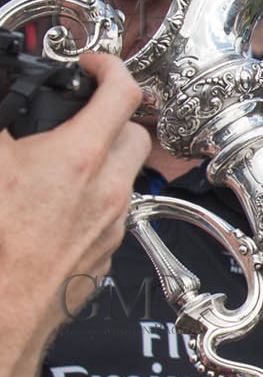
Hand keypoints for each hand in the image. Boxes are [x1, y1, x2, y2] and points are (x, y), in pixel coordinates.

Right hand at [0, 51, 149, 344]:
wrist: (4, 311)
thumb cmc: (0, 245)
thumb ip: (4, 126)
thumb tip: (8, 112)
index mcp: (79, 158)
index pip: (121, 91)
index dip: (108, 65)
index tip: (90, 65)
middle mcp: (107, 191)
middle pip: (135, 134)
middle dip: (113, 116)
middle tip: (81, 112)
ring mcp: (110, 226)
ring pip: (124, 176)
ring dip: (102, 159)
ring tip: (61, 160)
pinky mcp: (103, 254)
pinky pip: (112, 214)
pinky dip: (93, 198)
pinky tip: (56, 204)